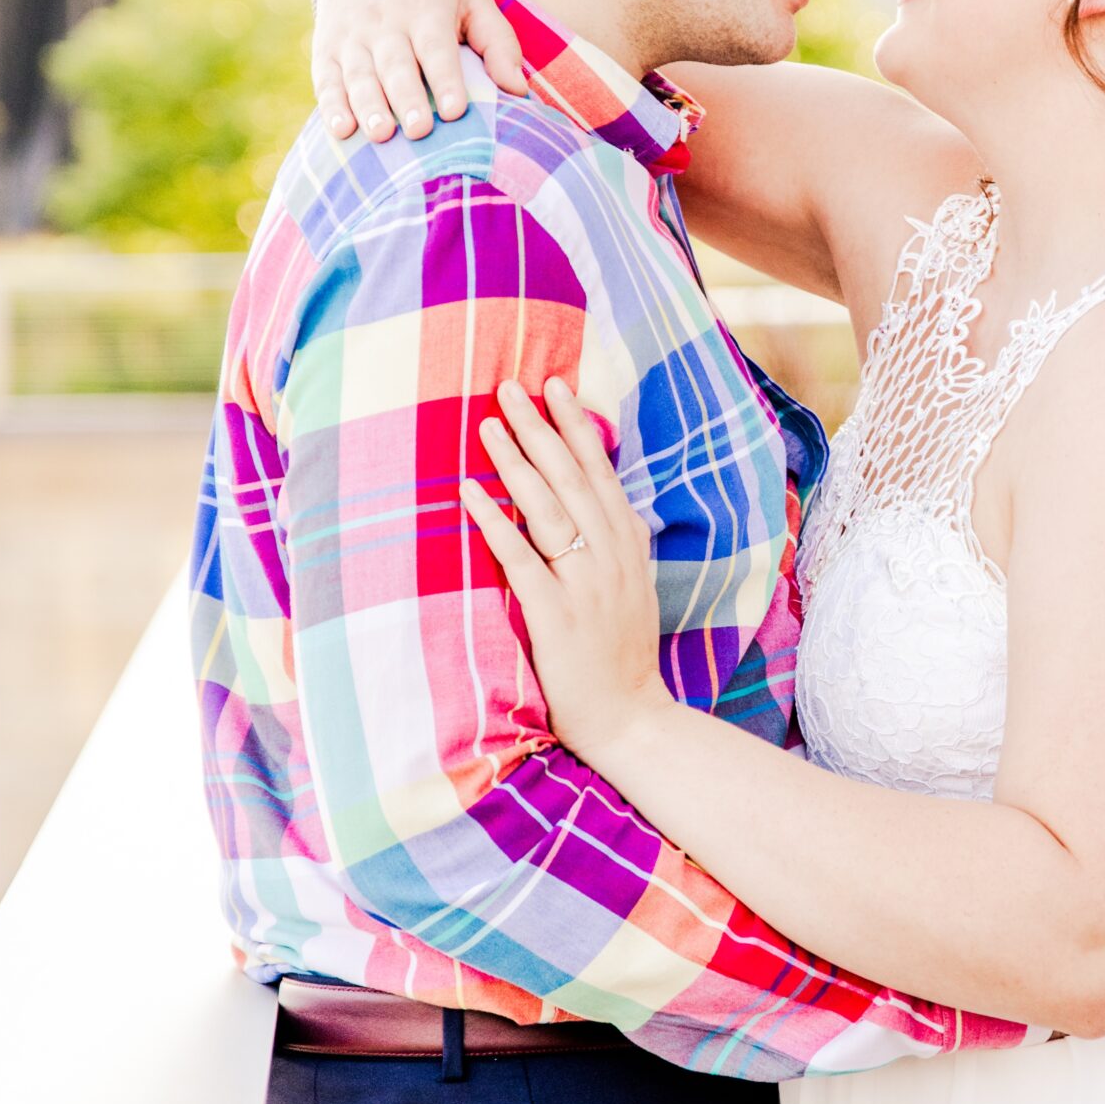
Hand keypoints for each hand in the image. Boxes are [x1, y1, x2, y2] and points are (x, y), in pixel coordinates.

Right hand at [311, 0, 527, 142]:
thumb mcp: (472, 0)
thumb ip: (498, 43)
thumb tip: (518, 92)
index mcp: (426, 8)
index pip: (436, 47)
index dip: (445, 79)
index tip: (456, 112)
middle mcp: (385, 21)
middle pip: (396, 64)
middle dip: (406, 98)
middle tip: (419, 132)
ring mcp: (352, 35)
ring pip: (359, 74)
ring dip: (368, 106)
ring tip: (381, 135)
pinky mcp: (326, 48)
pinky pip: (326, 78)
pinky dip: (332, 105)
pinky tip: (341, 130)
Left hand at [460, 378, 673, 770]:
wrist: (631, 718)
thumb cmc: (622, 656)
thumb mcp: (634, 589)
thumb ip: (621, 546)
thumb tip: (613, 506)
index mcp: (626, 547)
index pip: (600, 472)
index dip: (576, 427)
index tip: (555, 386)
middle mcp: (610, 556)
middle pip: (571, 478)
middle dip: (540, 427)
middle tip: (510, 385)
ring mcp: (585, 583)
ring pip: (549, 507)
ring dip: (516, 461)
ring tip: (488, 423)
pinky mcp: (556, 614)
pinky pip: (522, 558)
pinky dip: (496, 522)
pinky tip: (470, 493)